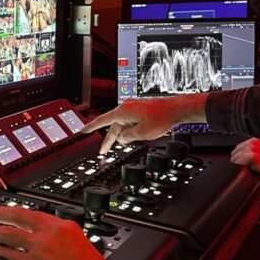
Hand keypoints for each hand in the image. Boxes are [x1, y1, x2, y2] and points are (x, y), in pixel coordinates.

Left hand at [0, 206, 120, 259]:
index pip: (36, 215)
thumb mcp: (85, 254)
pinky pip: (5, 255)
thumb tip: (52, 252)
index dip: (18, 214)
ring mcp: (40, 249)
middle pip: (17, 216)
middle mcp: (53, 234)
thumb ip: (66, 247)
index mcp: (68, 228)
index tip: (10, 214)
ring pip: (6, 233)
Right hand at [84, 95, 207, 153]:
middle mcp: (126, 107)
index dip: (91, 127)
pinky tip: (140, 134)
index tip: (83, 131)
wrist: (177, 109)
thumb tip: (122, 139)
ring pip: (123, 125)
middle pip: (113, 126)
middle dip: (111, 139)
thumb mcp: (142, 134)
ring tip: (138, 138)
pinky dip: (132, 130)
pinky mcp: (140, 109)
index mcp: (123, 111)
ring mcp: (133, 108)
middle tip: (103, 152)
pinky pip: (130, 122)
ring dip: (126, 135)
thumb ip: (127, 137)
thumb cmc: (162, 117)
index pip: (102, 121)